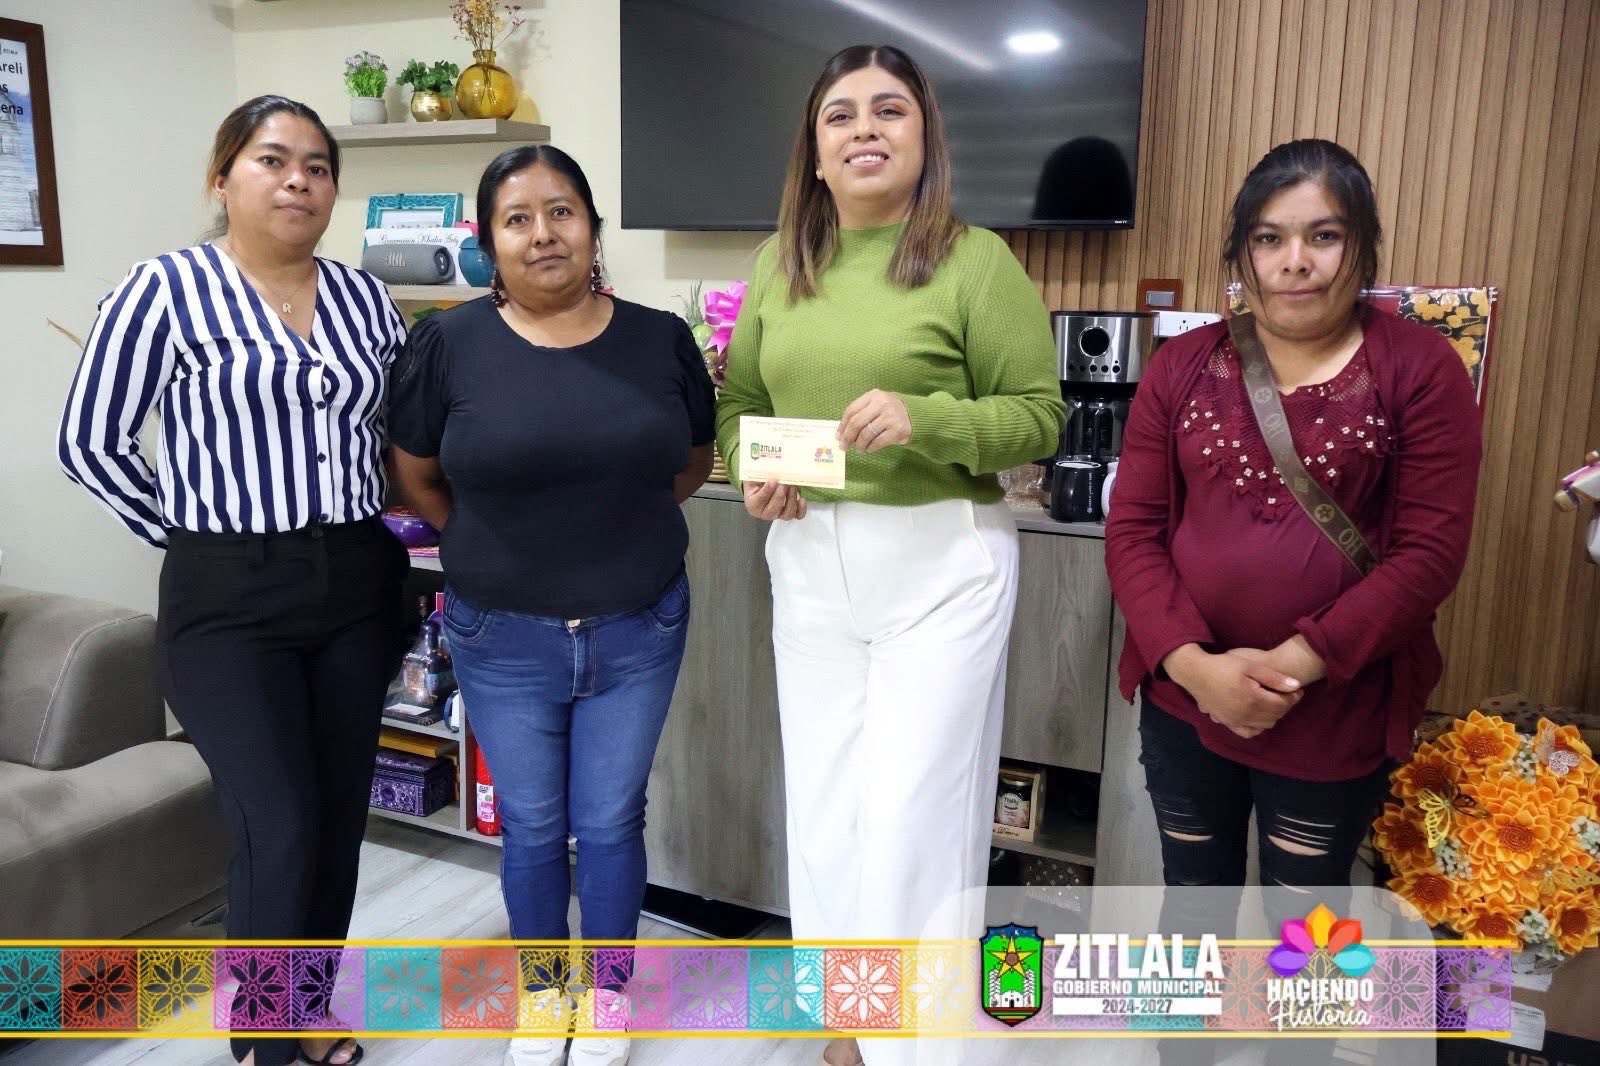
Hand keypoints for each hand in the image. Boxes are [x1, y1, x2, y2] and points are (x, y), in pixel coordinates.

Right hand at [743, 478, 806, 521]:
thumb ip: (760, 474)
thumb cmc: (759, 480)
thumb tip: (771, 469)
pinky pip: (798, 515)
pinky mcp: (790, 512)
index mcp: (753, 504)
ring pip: (786, 514)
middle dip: (779, 497)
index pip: (758, 501)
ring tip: (792, 487)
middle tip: (784, 484)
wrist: (766, 483)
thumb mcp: (755, 475)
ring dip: (791, 500)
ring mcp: (779, 514)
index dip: (766, 491)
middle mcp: (765, 513)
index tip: (773, 480)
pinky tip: (801, 498)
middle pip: (772, 511)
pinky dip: (801, 509)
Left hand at [837, 389, 911, 452]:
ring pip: (866, 434)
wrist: (915, 416)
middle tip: (844, 446)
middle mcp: (882, 404)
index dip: (842, 425)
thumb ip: (861, 413)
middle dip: (848, 437)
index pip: (851, 410)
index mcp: (873, 395)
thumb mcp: (876, 405)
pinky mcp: (898, 430)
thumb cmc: (890, 412)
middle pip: (856, 423)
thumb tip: (841, 433)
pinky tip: (869, 449)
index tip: (838, 436)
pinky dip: (870, 447)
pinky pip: (877, 442)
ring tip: (859, 449)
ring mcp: (890, 417)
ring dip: (859, 445)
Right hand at [1164, 645, 1301, 738]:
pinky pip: (1248, 732)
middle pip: (1276, 716)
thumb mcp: (1249, 666)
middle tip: (1286, 693)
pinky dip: (1257, 727)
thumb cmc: (1222, 665)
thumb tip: (1297, 686)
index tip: (1296, 688)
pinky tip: (1258, 715)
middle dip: (1285, 705)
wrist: (1194, 672)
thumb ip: (1274, 677)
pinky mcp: (1227, 723)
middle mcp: (1246, 715)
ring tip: (1272, 701)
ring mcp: (1235, 721)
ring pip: (1265, 725)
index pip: (1283, 704)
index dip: (1294, 697)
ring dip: (1273, 715)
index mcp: (1253, 699)